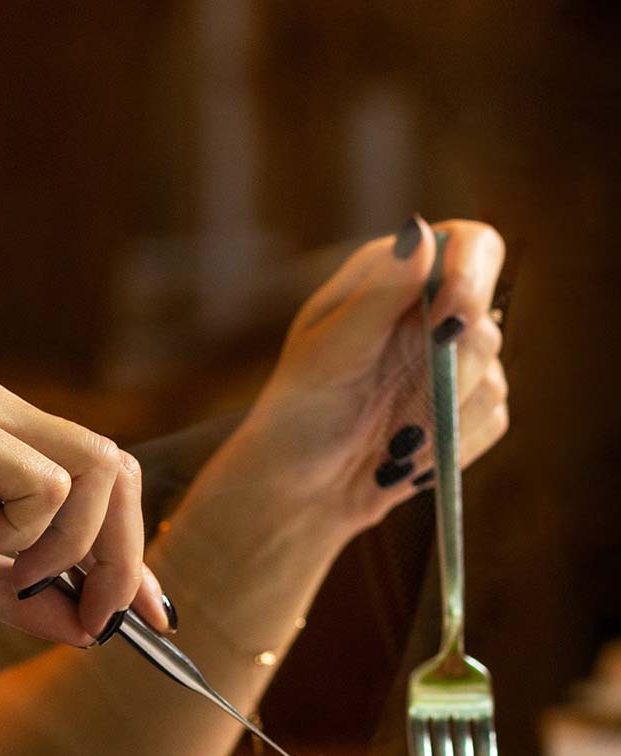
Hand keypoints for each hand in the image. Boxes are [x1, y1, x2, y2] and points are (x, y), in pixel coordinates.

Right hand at [0, 377, 168, 646]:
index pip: (102, 481)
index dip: (134, 551)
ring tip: (11, 571)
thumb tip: (86, 629)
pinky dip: (25, 533)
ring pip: (96, 472)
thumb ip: (18, 594)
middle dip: (124, 556)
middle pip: (117, 470)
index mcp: (2, 436)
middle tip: (99, 618)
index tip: (150, 614)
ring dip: (73, 546)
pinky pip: (45, 485)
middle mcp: (0, 408)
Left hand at [241, 216, 506, 532]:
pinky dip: (448, 446)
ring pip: (492, 377)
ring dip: (439, 418)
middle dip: (447, 371)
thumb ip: (377, 297)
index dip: (473, 273)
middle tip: (400, 412)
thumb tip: (421, 234)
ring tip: (387, 442)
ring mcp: (451, 364)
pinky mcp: (466, 413)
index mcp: (393, 281)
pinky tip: (404, 459)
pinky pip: (490, 420)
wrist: (297, 490)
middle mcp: (429, 315)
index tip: (451, 316)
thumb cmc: (295, 415)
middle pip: (485, 319)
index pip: (468, 245)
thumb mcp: (325, 354)